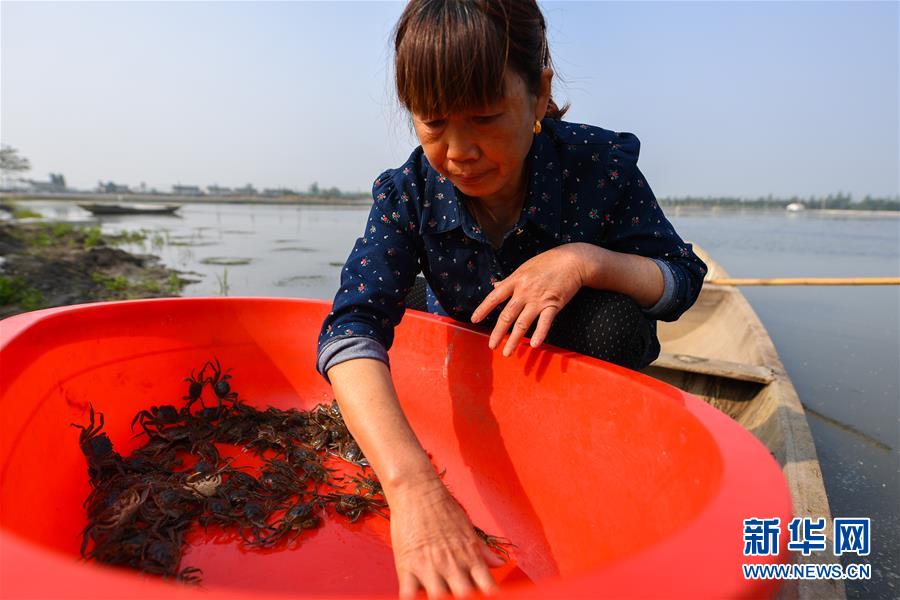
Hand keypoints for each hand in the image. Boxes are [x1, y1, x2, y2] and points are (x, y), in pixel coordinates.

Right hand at [389, 477, 503, 597]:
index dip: (488, 597)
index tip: (485, 598)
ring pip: (439, 598)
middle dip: (464, 599)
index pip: (487, 587)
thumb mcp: (468, 528)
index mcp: (469, 556)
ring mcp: (429, 566)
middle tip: (458, 596)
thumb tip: (500, 563)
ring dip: (439, 599)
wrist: (417, 490)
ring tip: (438, 596)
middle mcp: (452, 564)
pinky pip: (409, 595)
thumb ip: (483, 550)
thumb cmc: (443, 508)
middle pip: (465, 596)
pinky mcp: (407, 566)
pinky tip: (415, 596)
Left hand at [471, 243, 601, 355]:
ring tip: (507, 352)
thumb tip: (496, 285)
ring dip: (514, 340)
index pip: (495, 297)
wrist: (572, 260)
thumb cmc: (548, 262)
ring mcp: (539, 299)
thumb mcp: (525, 268)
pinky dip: (539, 334)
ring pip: (522, 323)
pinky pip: (545, 322)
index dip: (483, 309)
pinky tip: (534, 345)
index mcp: (515, 280)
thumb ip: (510, 280)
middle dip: (498, 332)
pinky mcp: (554, 304)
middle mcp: (524, 291)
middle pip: (507, 315)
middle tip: (491, 346)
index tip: (474, 320)